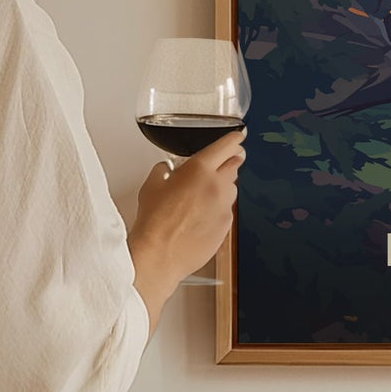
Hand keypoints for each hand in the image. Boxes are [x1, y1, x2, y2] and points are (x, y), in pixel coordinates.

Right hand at [128, 129, 245, 329]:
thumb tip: (166, 169)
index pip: (226, 146)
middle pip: (235, 165)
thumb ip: (163, 171)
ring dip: (223, 186)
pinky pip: (227, 210)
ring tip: (204, 195)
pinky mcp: (226, 226)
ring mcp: (225, 207)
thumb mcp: (151, 186)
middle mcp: (217, 185)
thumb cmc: (154, 221)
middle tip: (224, 161)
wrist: (160, 254)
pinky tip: (202, 216)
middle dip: (231, 161)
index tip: (238, 137)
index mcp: (200, 169)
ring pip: (232, 189)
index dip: (234, 139)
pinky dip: (219, 209)